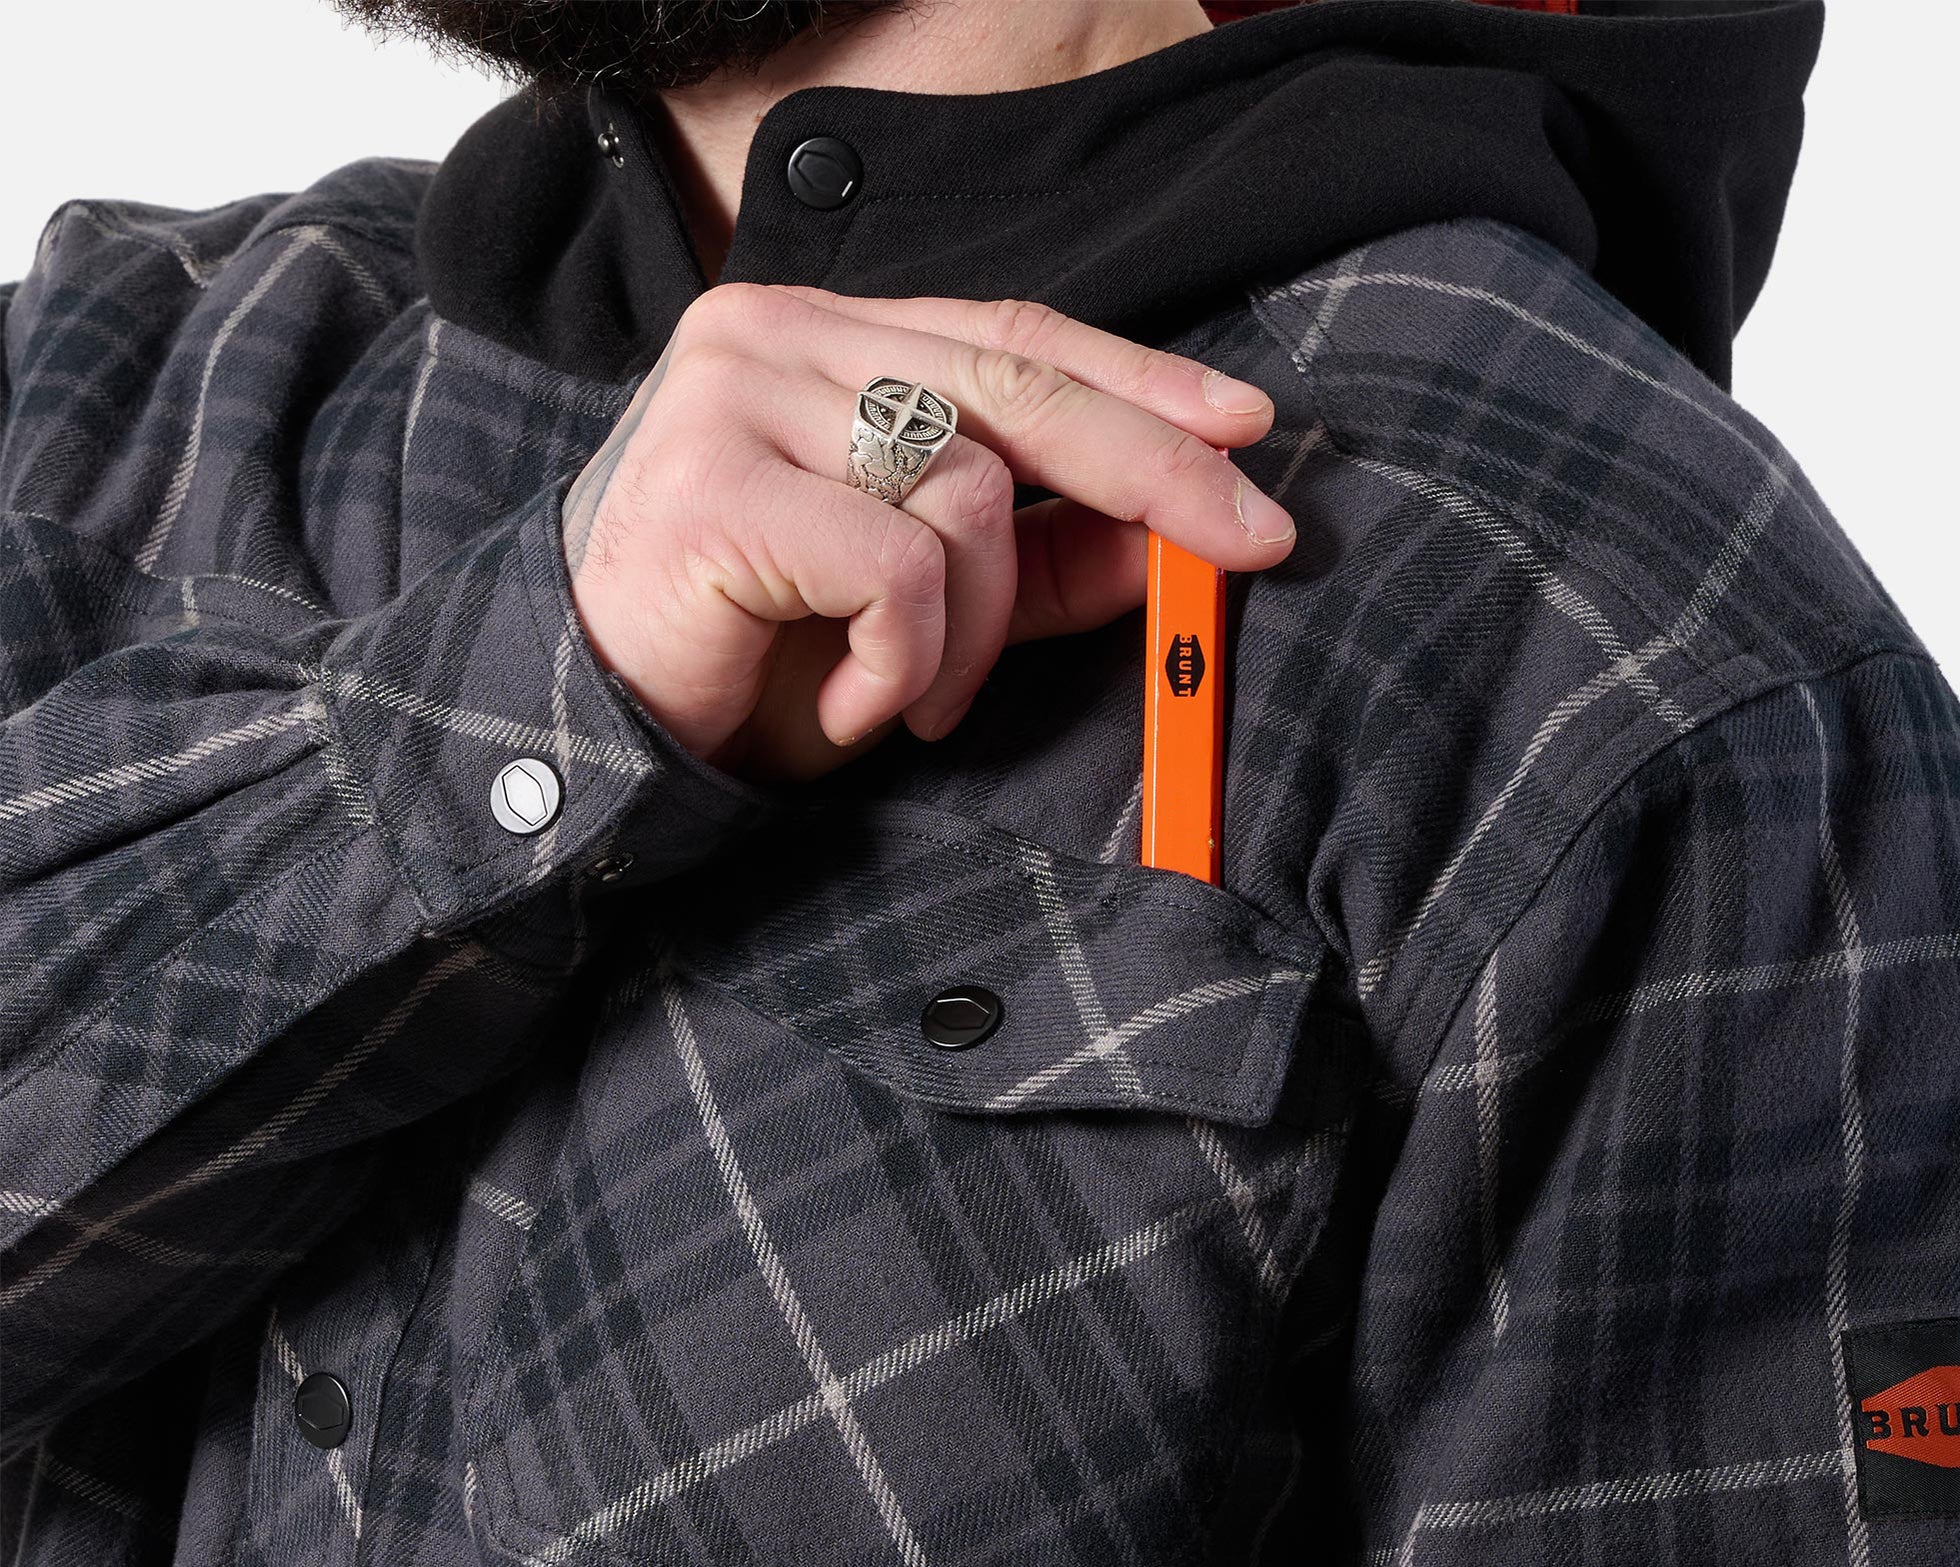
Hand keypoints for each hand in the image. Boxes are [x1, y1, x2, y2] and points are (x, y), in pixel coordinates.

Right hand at [561, 285, 1293, 782]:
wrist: (602, 728)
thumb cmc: (761, 658)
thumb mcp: (931, 611)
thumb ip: (1040, 562)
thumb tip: (1173, 537)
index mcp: (826, 339)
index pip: (1012, 336)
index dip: (1138, 382)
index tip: (1245, 428)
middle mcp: (776, 336)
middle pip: (1013, 387)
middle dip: (1151, 469)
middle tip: (1246, 540)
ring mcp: (735, 396)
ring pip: (965, 488)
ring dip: (977, 628)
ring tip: (920, 695)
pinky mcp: (713, 482)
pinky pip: (896, 567)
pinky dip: (905, 660)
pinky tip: (858, 701)